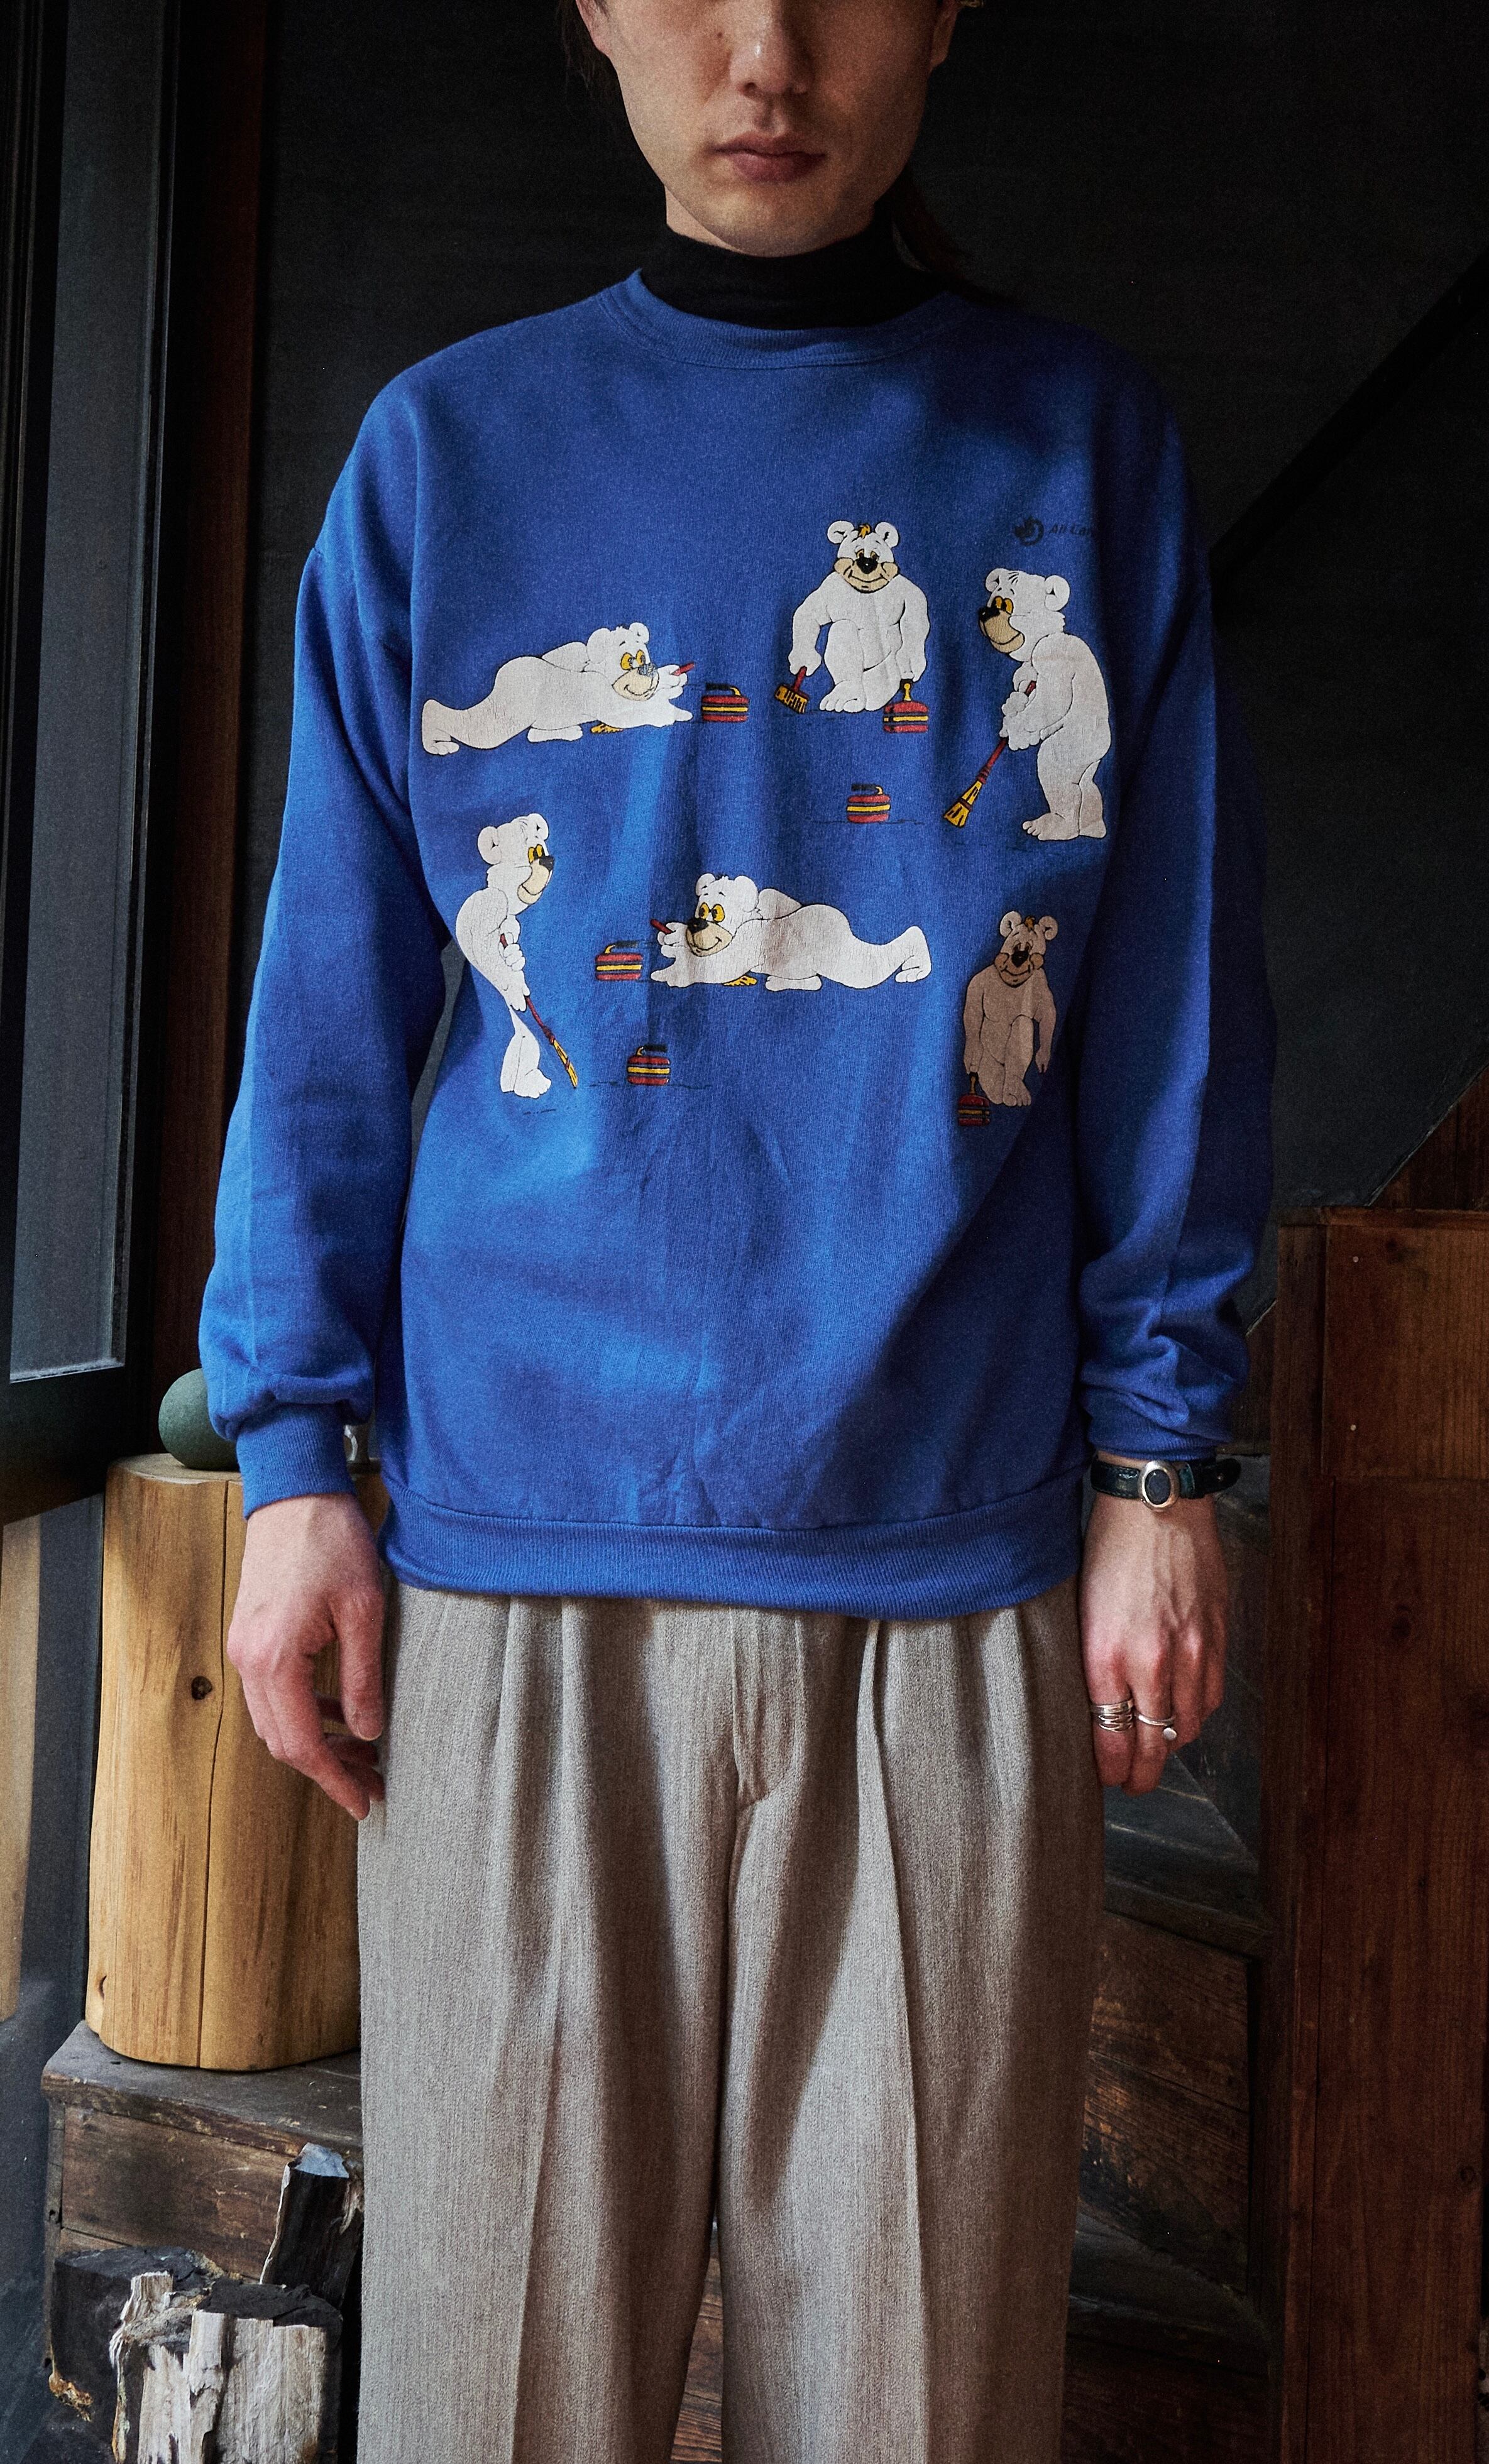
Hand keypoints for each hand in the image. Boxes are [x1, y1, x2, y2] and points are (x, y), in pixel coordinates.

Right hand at [226, 1492, 386, 1818]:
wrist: (294, 1490)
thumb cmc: (332, 1541)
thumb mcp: (365, 1610)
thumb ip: (363, 1677)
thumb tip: (369, 1732)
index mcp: (275, 1658)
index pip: (302, 1743)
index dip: (334, 1780)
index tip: (364, 1803)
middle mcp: (248, 1660)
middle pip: (283, 1741)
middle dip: (329, 1769)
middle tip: (374, 1782)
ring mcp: (244, 1648)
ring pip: (275, 1720)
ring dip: (317, 1742)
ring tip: (365, 1752)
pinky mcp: (251, 1636)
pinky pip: (272, 1694)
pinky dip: (304, 1713)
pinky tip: (339, 1712)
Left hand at [1079, 1479, 1228, 1794]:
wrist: (1157, 1502)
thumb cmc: (1109, 1548)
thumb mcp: (1084, 1610)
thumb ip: (1096, 1663)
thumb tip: (1101, 1705)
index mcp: (1108, 1655)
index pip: (1112, 1739)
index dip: (1113, 1770)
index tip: (1110, 1779)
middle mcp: (1153, 1661)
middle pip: (1154, 1743)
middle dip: (1143, 1773)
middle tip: (1134, 1783)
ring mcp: (1192, 1650)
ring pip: (1188, 1725)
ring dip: (1172, 1742)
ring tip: (1158, 1747)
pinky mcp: (1217, 1635)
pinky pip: (1212, 1693)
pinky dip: (1198, 1710)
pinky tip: (1185, 1708)